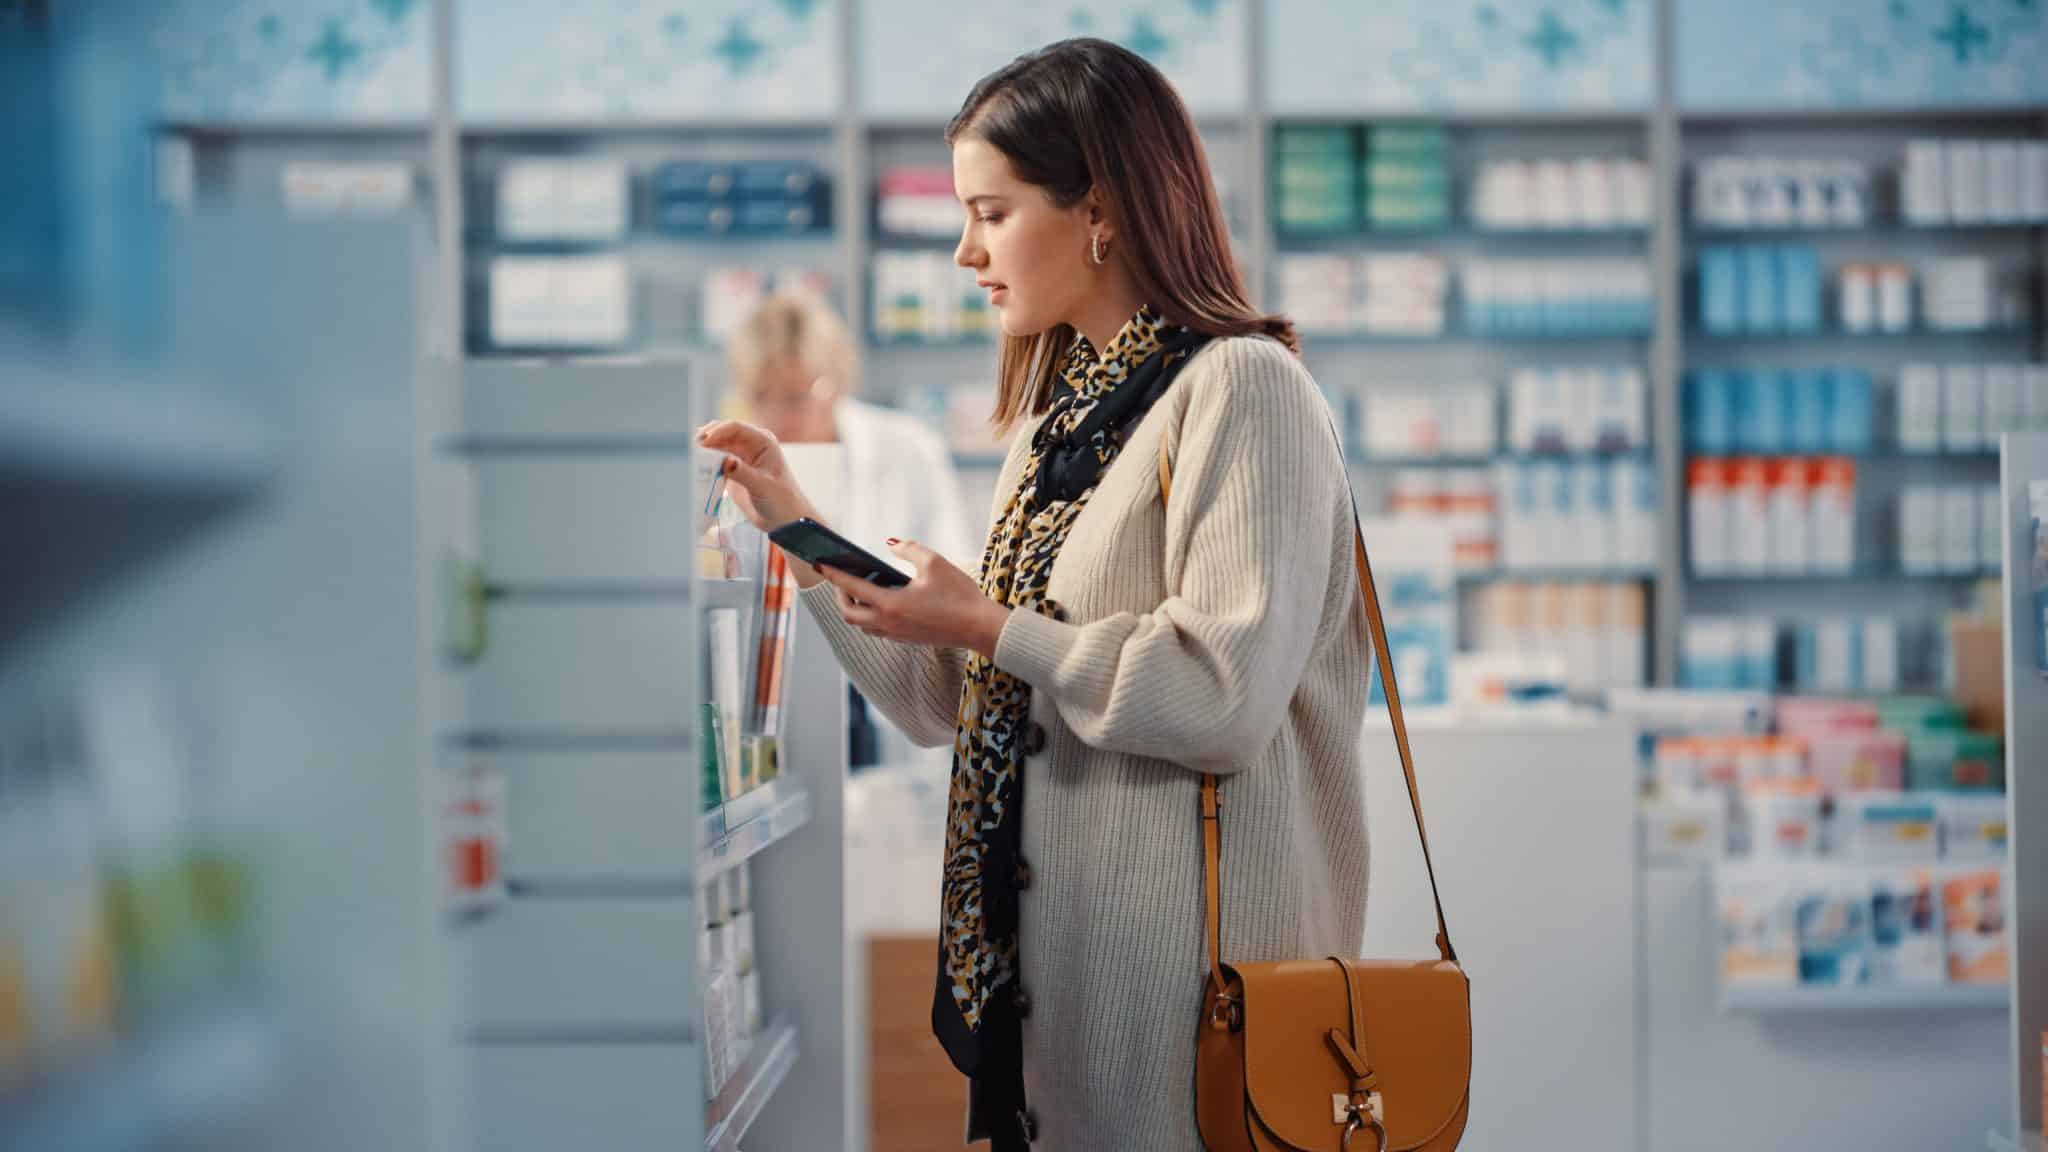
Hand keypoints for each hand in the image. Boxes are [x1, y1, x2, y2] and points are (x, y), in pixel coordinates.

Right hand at [694, 419, 817, 531]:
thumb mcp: (763, 486)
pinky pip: (715, 460)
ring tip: (689, 456)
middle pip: (723, 433)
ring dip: (704, 450)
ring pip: (717, 446)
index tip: (703, 440)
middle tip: (690, 448)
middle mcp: (751, 444)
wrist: (783, 520)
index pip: (736, 428)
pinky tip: (694, 467)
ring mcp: (741, 456)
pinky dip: (705, 462)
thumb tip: (724, 460)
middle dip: (706, 438)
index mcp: (763, 441)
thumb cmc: (781, 501)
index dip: (718, 431)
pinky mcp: (732, 470)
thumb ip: (743, 472)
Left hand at [816, 540, 1012, 659]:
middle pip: (848, 612)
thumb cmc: (959, 594)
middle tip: (840, 575)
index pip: (851, 587)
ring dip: (854, 606)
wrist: (979, 628)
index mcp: (890, 605)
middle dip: (839, 593)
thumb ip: (908, 549)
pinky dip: (870, 613)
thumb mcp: (935, 562)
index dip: (833, 573)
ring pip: (861, 623)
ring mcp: (896, 635)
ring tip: (860, 585)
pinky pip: (876, 628)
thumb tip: (891, 544)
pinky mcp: (905, 639)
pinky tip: (880, 597)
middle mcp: (888, 623)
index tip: (820, 562)